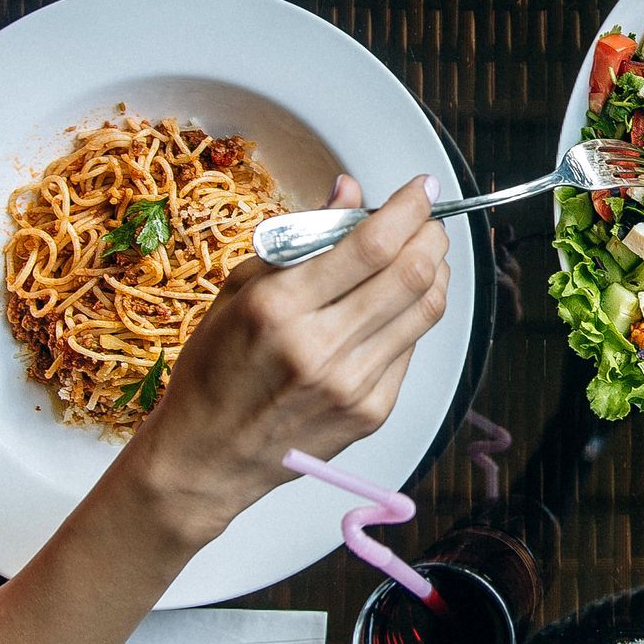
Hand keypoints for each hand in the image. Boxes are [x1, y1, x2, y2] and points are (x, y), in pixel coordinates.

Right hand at [117, 174, 450, 544]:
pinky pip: (411, 348)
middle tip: (429, 220)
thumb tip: (350, 193)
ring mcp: (351, 384)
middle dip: (432, 235)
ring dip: (435, 271)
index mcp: (279, 308)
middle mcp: (320, 347)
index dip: (408, 209)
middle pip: (411, 274)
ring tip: (424, 254)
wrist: (208, 455)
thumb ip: (300, 238)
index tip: (421, 188)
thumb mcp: (239, 290)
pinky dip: (414, 315)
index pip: (370, 245)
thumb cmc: (216, 368)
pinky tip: (399, 303)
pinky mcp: (371, 412)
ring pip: (424, 310)